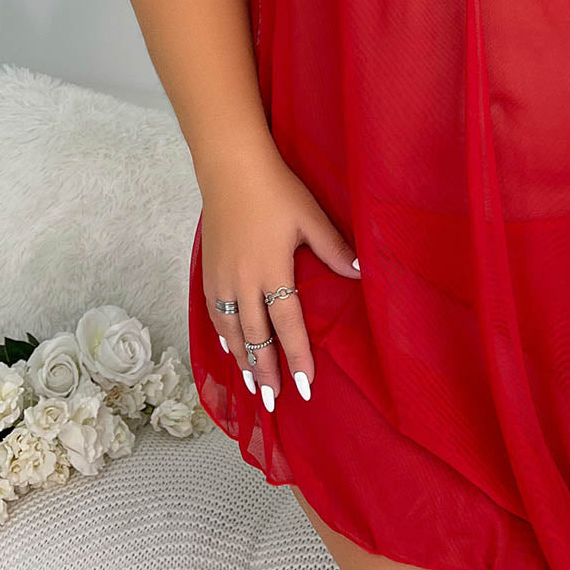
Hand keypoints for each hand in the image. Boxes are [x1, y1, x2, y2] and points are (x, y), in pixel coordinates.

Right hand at [198, 152, 359, 411]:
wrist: (230, 168)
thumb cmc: (275, 190)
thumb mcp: (311, 217)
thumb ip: (334, 249)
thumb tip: (360, 274)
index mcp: (272, 271)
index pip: (287, 326)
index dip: (297, 358)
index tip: (305, 388)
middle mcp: (244, 282)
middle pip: (256, 337)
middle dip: (267, 372)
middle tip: (274, 401)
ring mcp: (222, 278)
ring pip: (232, 330)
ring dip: (243, 360)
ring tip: (253, 384)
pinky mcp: (209, 270)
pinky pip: (215, 312)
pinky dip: (223, 335)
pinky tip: (229, 347)